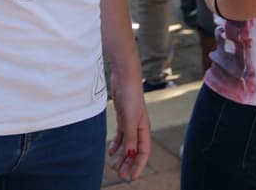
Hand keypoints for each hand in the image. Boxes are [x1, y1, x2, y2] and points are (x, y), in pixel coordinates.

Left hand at [108, 67, 150, 181]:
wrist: (124, 78)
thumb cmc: (130, 96)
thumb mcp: (130, 119)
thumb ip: (130, 137)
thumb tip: (131, 155)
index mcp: (144, 130)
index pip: (144, 152)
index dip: (138, 165)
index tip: (131, 177)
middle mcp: (139, 128)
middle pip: (135, 151)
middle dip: (128, 164)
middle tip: (120, 175)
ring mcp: (131, 123)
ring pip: (127, 145)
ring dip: (121, 156)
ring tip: (114, 167)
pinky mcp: (123, 118)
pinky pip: (121, 136)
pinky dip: (116, 144)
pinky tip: (111, 152)